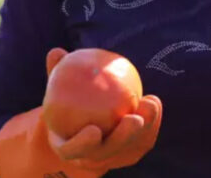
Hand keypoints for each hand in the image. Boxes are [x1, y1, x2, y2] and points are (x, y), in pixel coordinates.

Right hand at [43, 47, 162, 169]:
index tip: (93, 130)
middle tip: (134, 118)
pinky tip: (154, 101)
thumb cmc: (65, 101)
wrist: (80, 127)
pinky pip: (143, 140)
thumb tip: (56, 51)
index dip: (82, 144)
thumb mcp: (58, 88)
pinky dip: (151, 123)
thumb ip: (56, 72)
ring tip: (151, 103)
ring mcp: (111, 159)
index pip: (73, 150)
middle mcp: (89, 159)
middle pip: (108, 152)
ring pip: (130, 149)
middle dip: (123, 138)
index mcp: (67, 148)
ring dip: (144, 129)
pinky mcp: (129, 154)